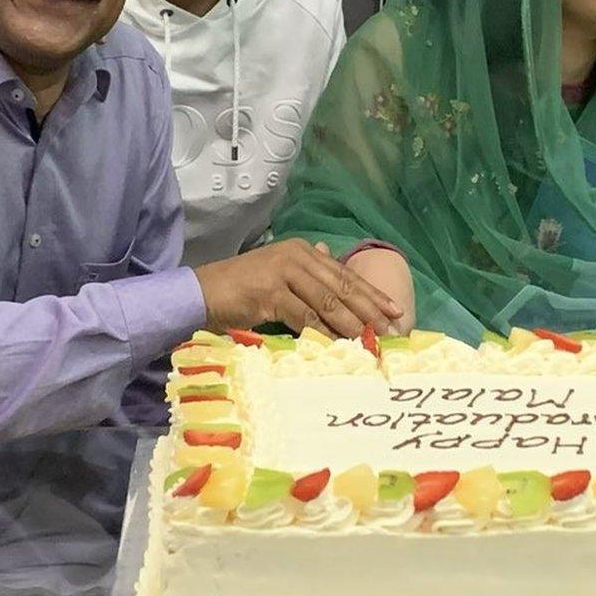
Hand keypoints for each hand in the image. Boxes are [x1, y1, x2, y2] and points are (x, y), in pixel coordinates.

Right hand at [192, 238, 404, 336]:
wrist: (200, 293)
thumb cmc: (241, 290)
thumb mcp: (279, 275)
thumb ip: (307, 271)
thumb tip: (331, 256)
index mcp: (302, 251)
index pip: (344, 274)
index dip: (372, 293)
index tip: (395, 310)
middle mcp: (296, 256)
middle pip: (341, 286)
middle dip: (370, 308)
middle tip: (391, 327)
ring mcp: (282, 272)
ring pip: (326, 301)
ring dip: (351, 323)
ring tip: (370, 339)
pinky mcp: (268, 291)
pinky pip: (303, 316)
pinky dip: (322, 331)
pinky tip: (337, 343)